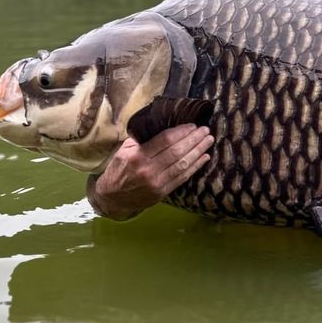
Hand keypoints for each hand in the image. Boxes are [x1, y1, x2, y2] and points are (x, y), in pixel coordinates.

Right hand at [87, 124, 213, 219]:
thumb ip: (142, 138)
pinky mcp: (163, 192)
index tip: (192, 125)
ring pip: (183, 164)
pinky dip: (195, 166)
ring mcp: (157, 183)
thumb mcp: (124, 150)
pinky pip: (183, 177)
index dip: (181, 132)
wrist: (113, 198)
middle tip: (205, 130)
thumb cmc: (119, 169)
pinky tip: (204, 157)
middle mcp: (148, 170)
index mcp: (137, 156)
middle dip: (194, 139)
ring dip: (198, 151)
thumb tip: (163, 124)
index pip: (164, 140)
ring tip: (208, 140)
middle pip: (177, 151)